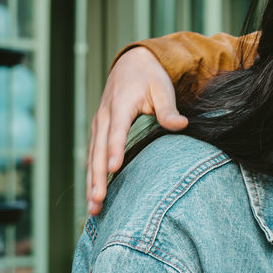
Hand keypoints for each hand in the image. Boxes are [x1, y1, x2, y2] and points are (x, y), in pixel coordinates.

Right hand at [87, 47, 187, 214]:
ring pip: (92, 157)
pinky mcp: (98, 132)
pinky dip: (91, 176)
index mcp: (120, 105)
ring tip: (93, 208)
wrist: (131, 64)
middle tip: (98, 200)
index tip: (114, 170)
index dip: (115, 150)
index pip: (116, 131)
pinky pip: (92, 157)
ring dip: (91, 182)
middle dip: (97, 176)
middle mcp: (104, 117)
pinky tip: (93, 197)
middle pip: (99, 150)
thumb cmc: (150, 78)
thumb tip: (181, 124)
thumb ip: (168, 109)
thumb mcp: (162, 89)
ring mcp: (98, 125)